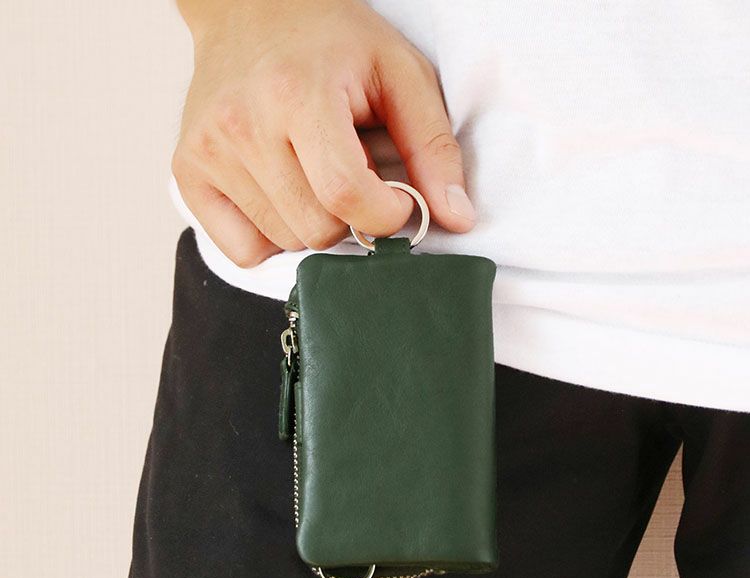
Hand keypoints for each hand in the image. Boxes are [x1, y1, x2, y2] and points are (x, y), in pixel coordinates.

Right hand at [173, 0, 475, 266]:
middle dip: (349, 218)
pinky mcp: (188, 172)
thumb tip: (455, 218)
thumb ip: (433, 147)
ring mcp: (208, 151)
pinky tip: (281, 194)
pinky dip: (272, 237)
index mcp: (298, 94)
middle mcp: (243, 125)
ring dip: (312, 223)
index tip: (395, 201)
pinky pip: (242, 250)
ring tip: (311, 175)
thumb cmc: (330, 41)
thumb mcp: (399, 74)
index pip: (346, 196)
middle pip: (317, 229)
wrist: (250, 10)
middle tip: (350, 178)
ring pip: (284, 243)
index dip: (385, 215)